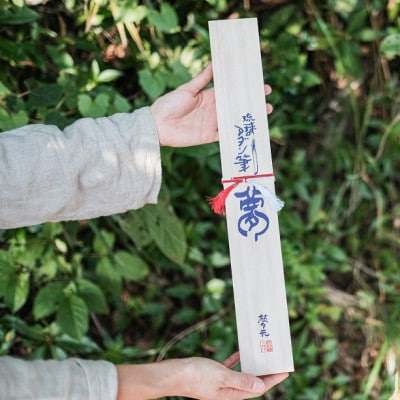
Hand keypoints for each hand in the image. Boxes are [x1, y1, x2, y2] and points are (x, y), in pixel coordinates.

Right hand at [116, 352, 287, 399]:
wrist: (173, 374)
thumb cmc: (196, 376)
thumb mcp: (221, 377)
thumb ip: (241, 381)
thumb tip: (261, 385)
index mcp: (233, 395)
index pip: (259, 387)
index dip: (273, 378)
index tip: (285, 369)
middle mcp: (229, 391)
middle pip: (253, 381)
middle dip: (266, 371)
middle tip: (276, 358)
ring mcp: (221, 384)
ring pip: (243, 373)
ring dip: (253, 364)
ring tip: (263, 353)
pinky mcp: (214, 375)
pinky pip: (231, 367)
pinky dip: (238, 360)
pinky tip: (241, 351)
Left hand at [150, 63, 272, 147]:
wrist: (157, 124)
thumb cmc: (169, 104)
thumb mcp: (187, 89)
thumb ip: (202, 79)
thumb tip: (214, 62)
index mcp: (209, 96)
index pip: (230, 91)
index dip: (244, 88)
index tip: (258, 84)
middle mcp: (213, 109)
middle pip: (236, 105)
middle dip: (251, 102)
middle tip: (267, 99)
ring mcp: (212, 123)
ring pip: (234, 119)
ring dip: (248, 117)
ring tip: (264, 113)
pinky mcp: (209, 136)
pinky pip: (225, 135)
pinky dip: (236, 133)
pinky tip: (249, 130)